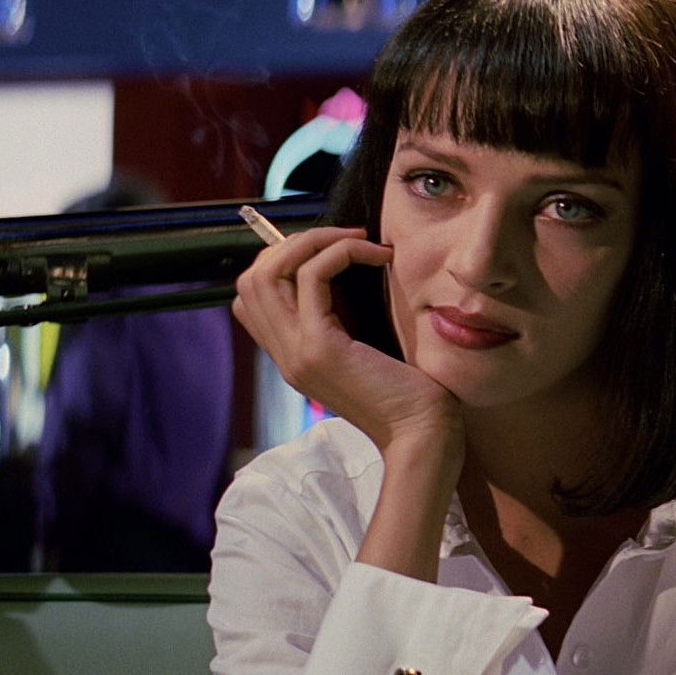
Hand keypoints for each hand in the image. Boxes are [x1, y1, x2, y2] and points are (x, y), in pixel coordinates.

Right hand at [233, 225, 458, 450]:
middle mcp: (285, 355)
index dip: (282, 262)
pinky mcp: (319, 348)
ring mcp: (296, 352)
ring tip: (359, 241)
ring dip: (314, 241)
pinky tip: (377, 255)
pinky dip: (340, 253)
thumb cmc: (411, 394)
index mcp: (293, 356)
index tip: (331, 252)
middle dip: (293, 243)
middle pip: (252, 278)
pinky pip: (311, 276)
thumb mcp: (366, 350)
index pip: (253, 298)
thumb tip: (347, 272)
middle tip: (344, 238)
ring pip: (268, 272)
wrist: (423, 435)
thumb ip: (344, 321)